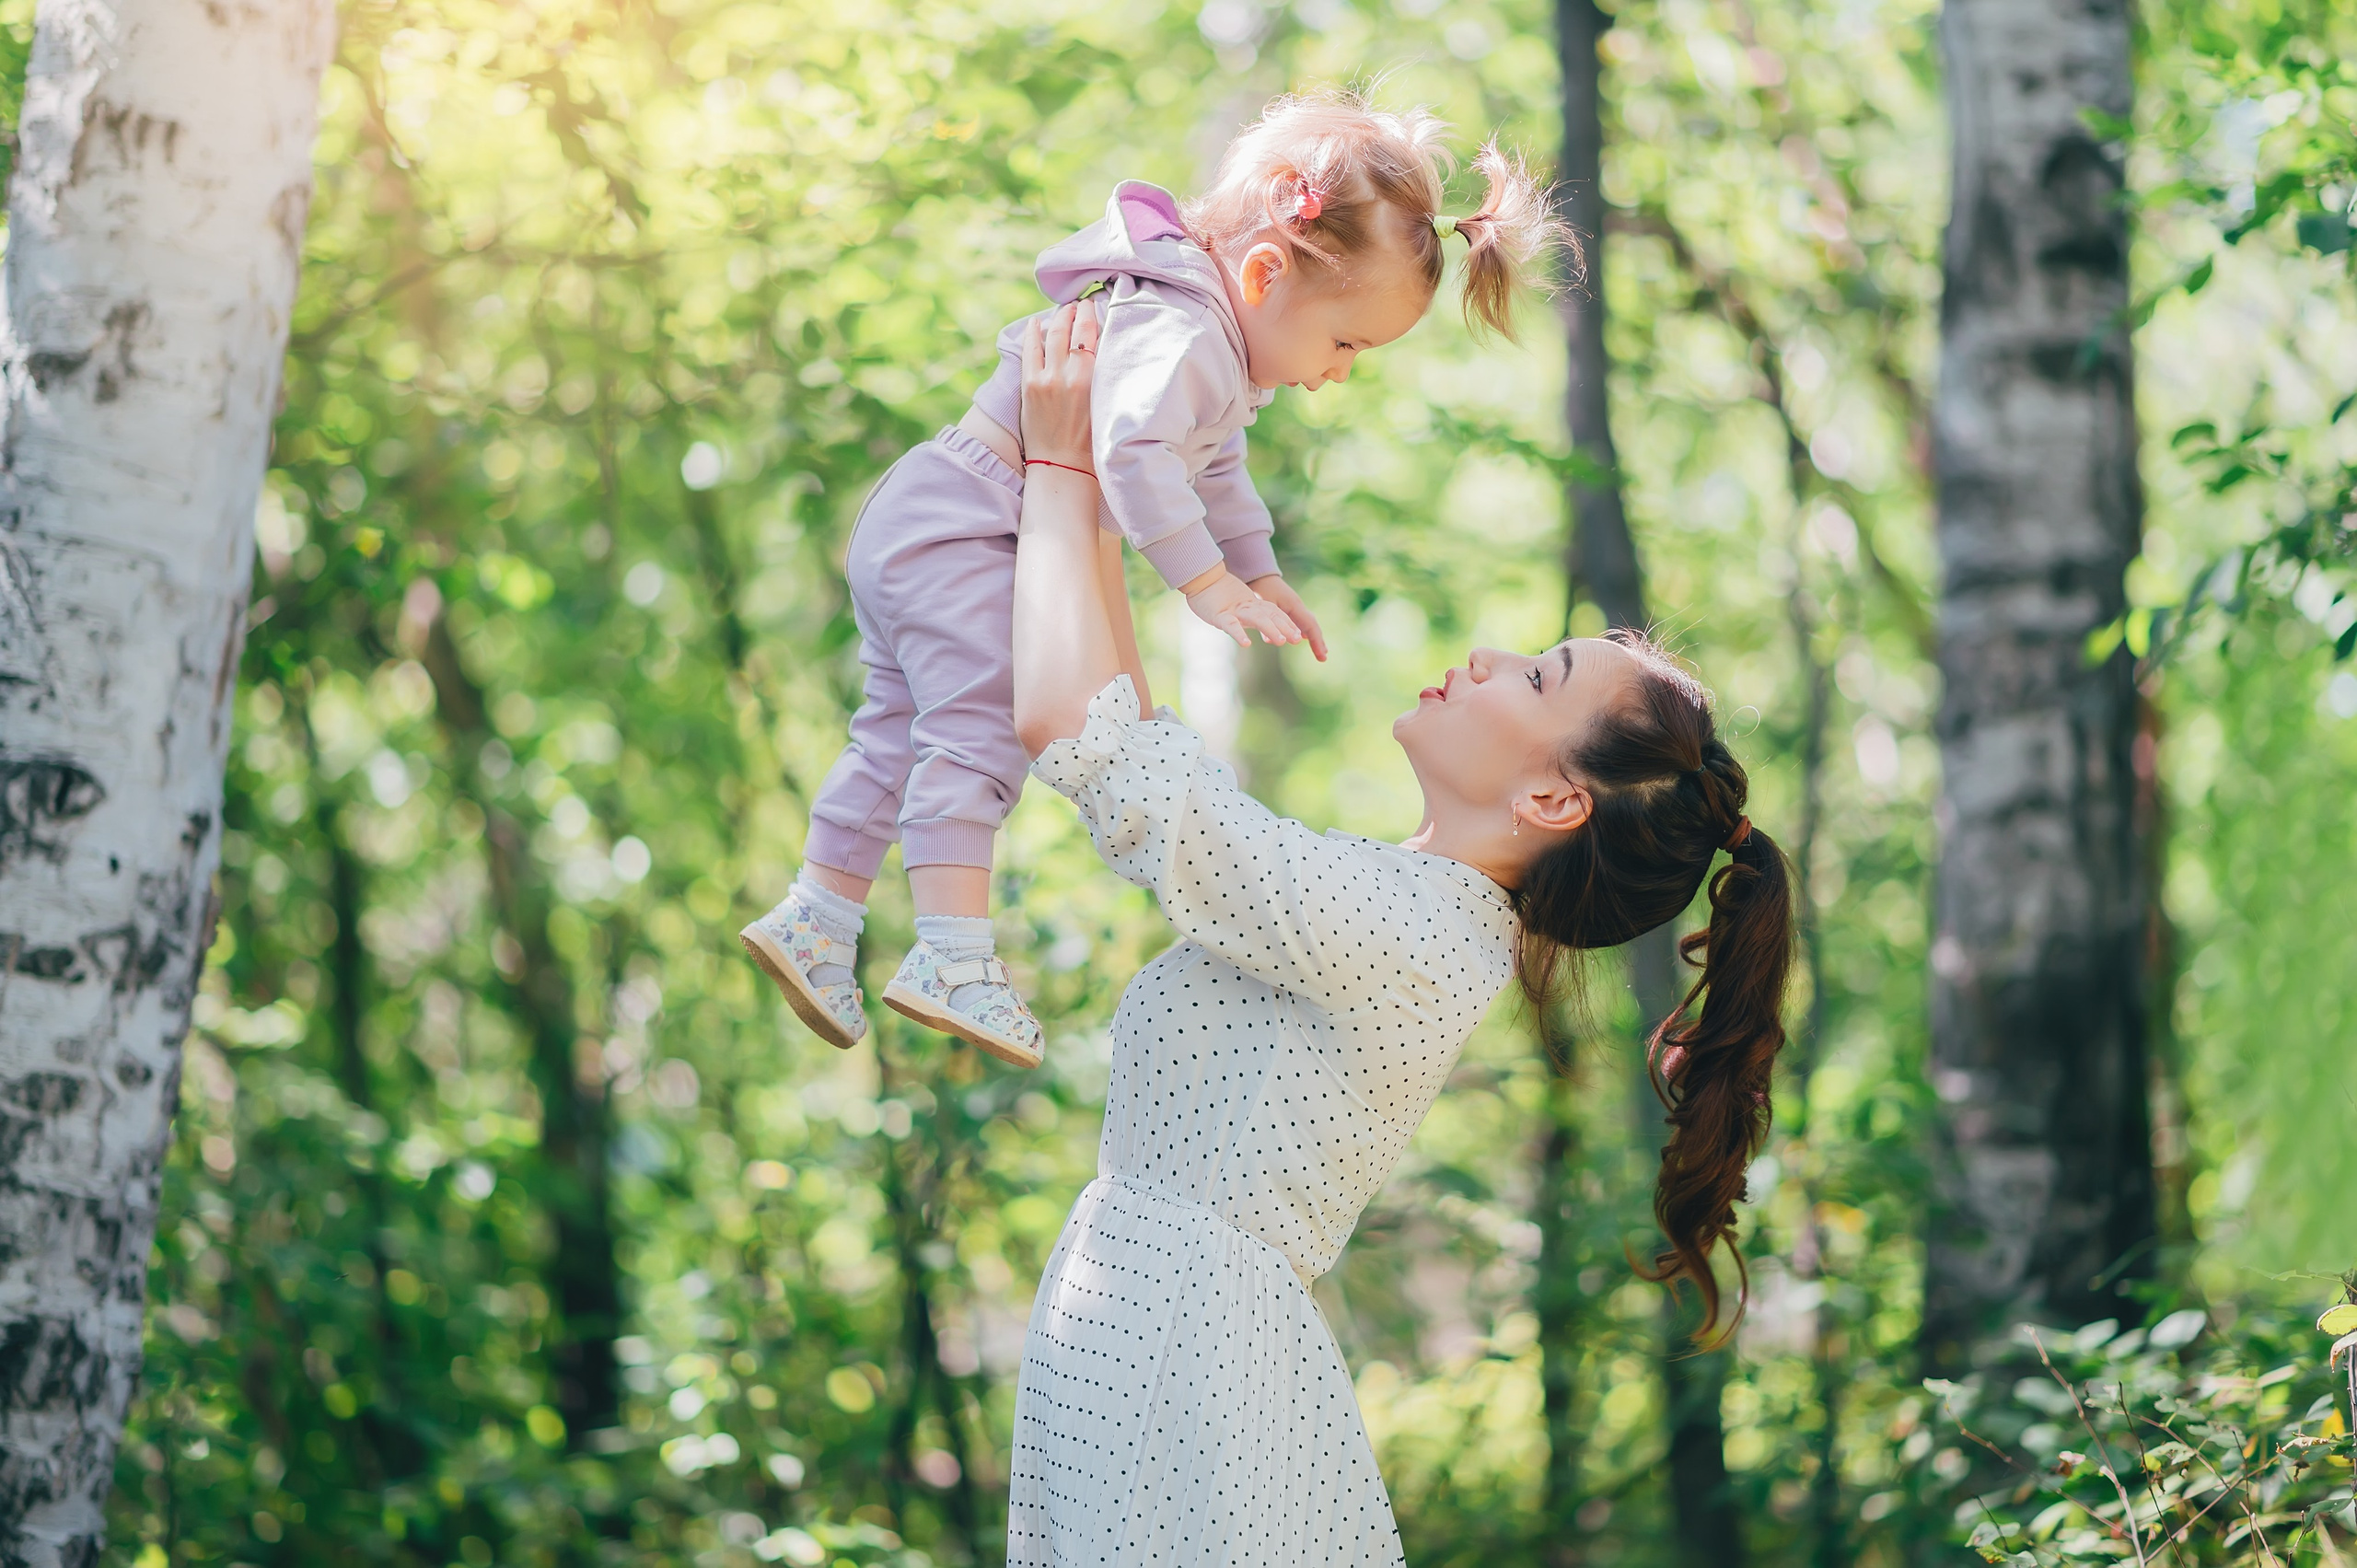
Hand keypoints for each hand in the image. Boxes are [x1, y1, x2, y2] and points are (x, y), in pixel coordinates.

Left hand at [1019, 302, 1098, 471]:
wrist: (1064, 465)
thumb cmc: (1091, 440)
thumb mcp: (1106, 404)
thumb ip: (1101, 376)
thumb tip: (1099, 348)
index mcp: (1092, 379)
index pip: (1092, 334)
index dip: (1092, 315)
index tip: (1094, 306)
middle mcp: (1069, 374)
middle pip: (1072, 329)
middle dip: (1076, 312)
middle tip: (1080, 304)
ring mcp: (1046, 378)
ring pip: (1052, 335)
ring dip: (1057, 318)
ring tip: (1063, 310)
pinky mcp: (1029, 385)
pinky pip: (1030, 350)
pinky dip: (1033, 333)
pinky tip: (1036, 323)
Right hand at [1182, 566, 1302, 649]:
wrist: (1198, 577)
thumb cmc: (1214, 593)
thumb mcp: (1235, 606)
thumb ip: (1248, 613)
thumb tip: (1261, 623)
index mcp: (1251, 604)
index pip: (1274, 613)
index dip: (1287, 623)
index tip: (1299, 636)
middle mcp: (1247, 606)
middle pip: (1270, 616)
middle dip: (1285, 627)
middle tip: (1297, 640)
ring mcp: (1234, 610)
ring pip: (1256, 619)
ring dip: (1270, 629)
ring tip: (1281, 641)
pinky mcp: (1219, 615)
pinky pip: (1230, 625)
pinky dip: (1239, 634)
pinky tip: (1246, 644)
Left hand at [1246, 574, 1325, 660]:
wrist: (1258, 575)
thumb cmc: (1260, 589)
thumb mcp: (1264, 606)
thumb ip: (1270, 623)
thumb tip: (1275, 641)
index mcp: (1294, 605)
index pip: (1310, 626)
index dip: (1316, 641)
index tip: (1322, 655)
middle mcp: (1298, 606)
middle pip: (1312, 626)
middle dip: (1318, 641)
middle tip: (1323, 657)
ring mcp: (1295, 606)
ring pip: (1307, 624)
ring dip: (1313, 638)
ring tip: (1319, 651)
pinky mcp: (1289, 607)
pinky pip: (1301, 621)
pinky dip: (1304, 631)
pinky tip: (1303, 638)